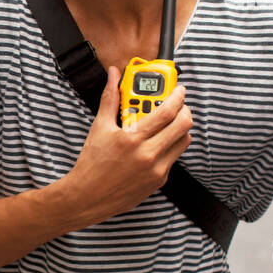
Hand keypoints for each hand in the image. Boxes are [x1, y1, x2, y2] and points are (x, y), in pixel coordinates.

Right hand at [63, 65, 193, 226]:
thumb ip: (110, 99)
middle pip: (183, 125)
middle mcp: (147, 155)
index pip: (167, 112)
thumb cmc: (91, 163)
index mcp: (132, 139)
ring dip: (180, 128)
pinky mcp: (159, 181)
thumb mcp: (99, 128)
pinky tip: (156, 142)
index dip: (177, 96)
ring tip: (167, 123)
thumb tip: (113, 75)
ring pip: (183, 141)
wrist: (88, 197)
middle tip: (177, 104)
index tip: (178, 89)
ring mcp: (156, 169)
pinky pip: (174, 157)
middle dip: (184, 110)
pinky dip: (170, 145)